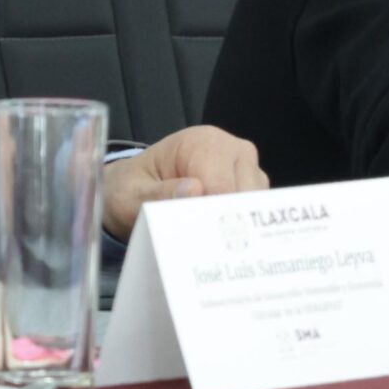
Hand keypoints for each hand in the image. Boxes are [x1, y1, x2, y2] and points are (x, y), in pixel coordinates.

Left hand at [102, 126, 267, 240]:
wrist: (133, 190)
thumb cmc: (133, 188)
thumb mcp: (133, 194)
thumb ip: (159, 194)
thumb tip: (194, 191)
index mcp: (204, 142)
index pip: (221, 186)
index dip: (209, 217)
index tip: (192, 239)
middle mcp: (232, 151)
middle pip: (244, 197)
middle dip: (223, 225)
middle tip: (198, 247)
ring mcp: (246, 170)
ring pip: (255, 208)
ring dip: (233, 229)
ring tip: (204, 244)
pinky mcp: (250, 189)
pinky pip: (255, 214)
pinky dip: (239, 230)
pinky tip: (216, 241)